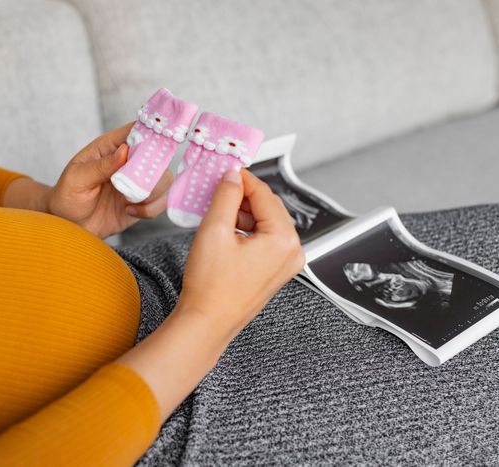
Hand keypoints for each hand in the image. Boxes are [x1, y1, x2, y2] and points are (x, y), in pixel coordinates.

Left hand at [3, 123, 171, 237]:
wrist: (69, 227)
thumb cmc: (67, 196)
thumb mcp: (77, 179)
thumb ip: (101, 165)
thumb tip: (124, 150)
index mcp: (110, 147)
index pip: (137, 130)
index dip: (152, 131)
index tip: (156, 143)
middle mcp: (129, 162)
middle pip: (158, 154)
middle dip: (153, 169)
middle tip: (136, 183)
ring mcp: (137, 182)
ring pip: (164, 179)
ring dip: (152, 192)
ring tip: (129, 201)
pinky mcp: (143, 202)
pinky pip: (161, 202)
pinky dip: (151, 209)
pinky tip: (130, 211)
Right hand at [179, 168, 304, 341]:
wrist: (206, 323)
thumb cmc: (211, 287)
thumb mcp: (214, 231)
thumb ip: (226, 196)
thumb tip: (233, 177)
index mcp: (284, 240)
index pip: (265, 195)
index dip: (243, 179)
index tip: (227, 170)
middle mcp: (292, 252)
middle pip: (269, 208)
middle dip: (243, 197)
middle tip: (218, 189)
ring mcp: (285, 265)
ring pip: (266, 224)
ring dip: (244, 214)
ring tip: (217, 213)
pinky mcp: (274, 273)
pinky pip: (265, 241)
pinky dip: (247, 231)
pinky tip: (225, 231)